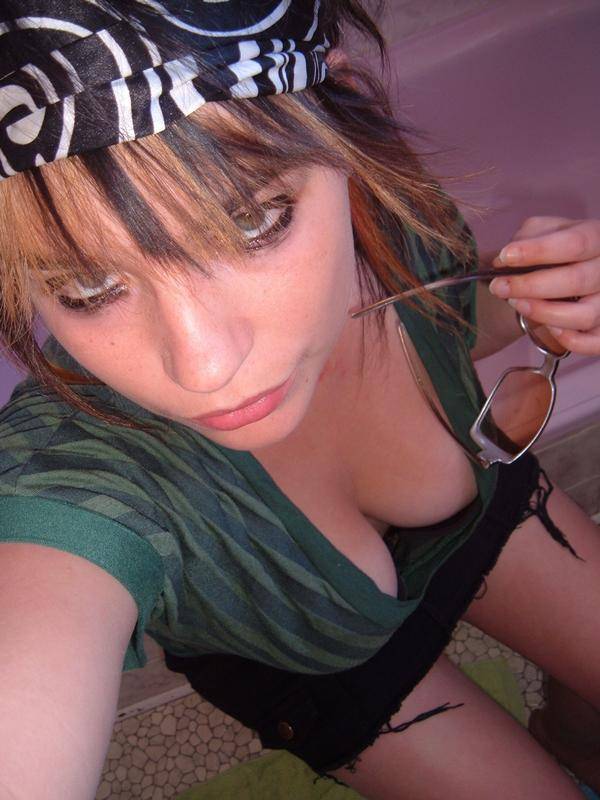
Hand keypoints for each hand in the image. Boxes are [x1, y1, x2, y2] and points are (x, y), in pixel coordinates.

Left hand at [488, 217, 599, 354]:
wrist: (576, 269)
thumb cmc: (558, 250)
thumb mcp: (545, 232)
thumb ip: (526, 238)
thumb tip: (503, 260)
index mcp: (597, 238)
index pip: (574, 243)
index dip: (538, 251)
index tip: (506, 256)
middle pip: (577, 281)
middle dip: (530, 286)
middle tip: (500, 287)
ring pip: (585, 315)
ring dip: (543, 313)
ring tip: (517, 304)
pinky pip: (594, 343)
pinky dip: (570, 340)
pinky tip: (547, 328)